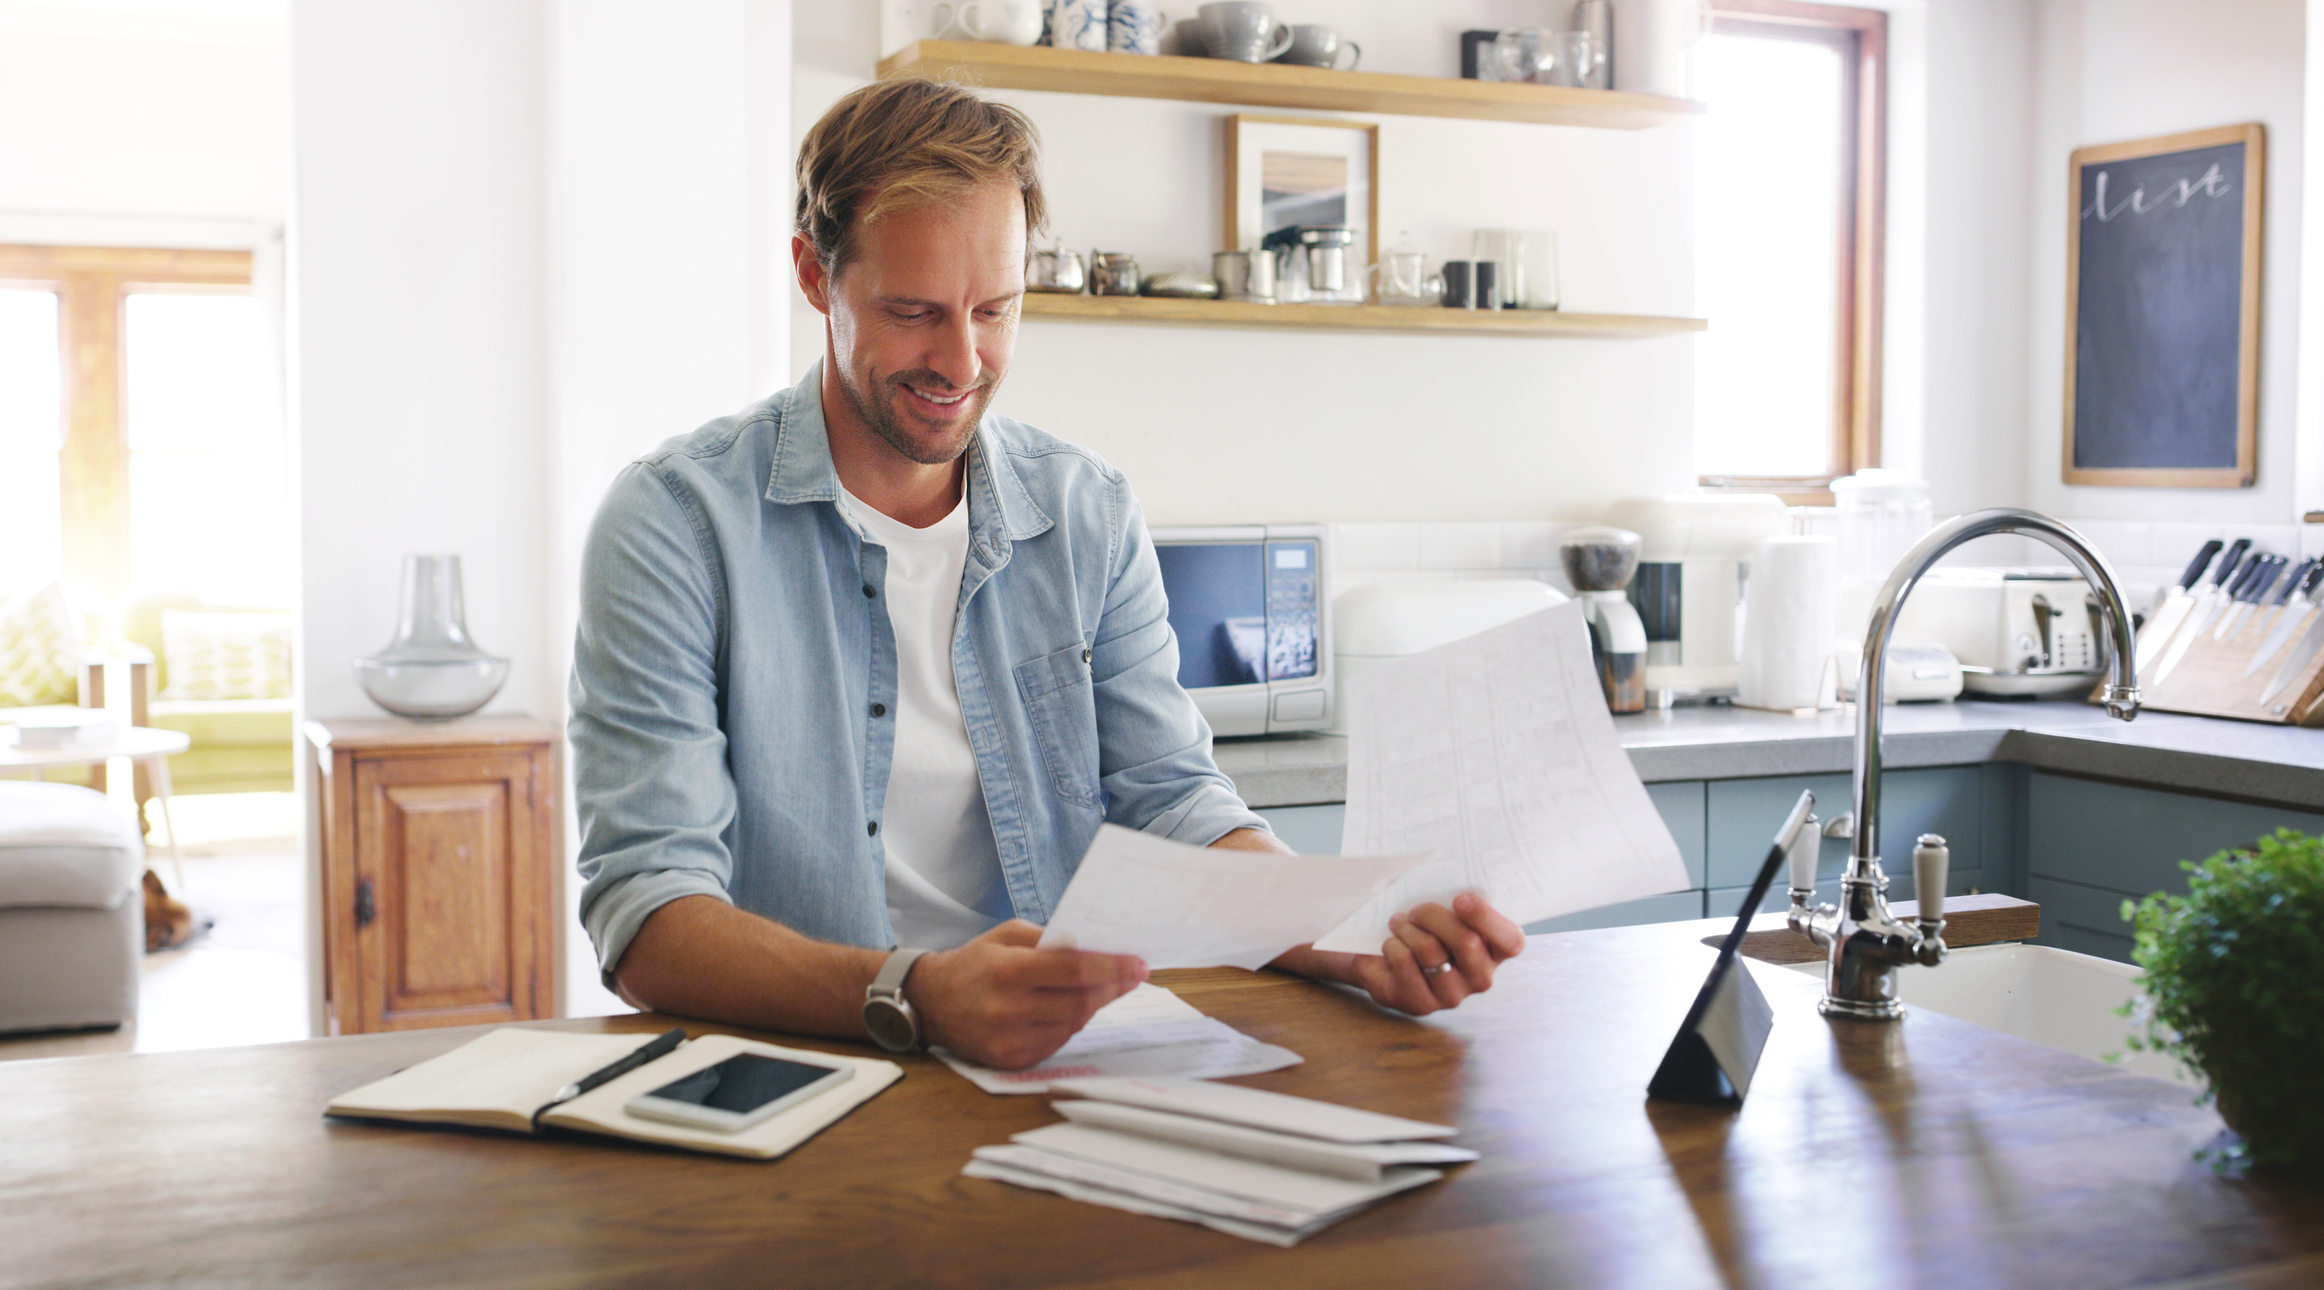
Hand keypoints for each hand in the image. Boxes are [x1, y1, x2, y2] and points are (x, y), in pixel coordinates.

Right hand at [905, 919, 1147, 1069]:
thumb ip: (1049, 940)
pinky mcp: (1011, 1061)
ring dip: (1094, 1006)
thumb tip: (1096, 948)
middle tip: (1133, 976)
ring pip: (1073, 1025)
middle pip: (1081, 1002)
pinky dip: (1071, 1024)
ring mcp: (1009, 1040)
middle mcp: (1008, 1010)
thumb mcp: (1007, 935)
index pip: (1076, 970)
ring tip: (1105, 988)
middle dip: (1113, 987)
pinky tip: (1073, 1008)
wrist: (931, 1002)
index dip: (1113, 967)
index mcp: (1008, 971)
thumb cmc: (974, 962)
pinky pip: (1057, 1042)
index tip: (1139, 963)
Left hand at [1284, 892, 1524, 1015]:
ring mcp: (1452, 995)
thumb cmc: (1421, 926)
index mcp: (1495, 951)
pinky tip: (1391, 944)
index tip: (1460, 898)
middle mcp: (1480, 978)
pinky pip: (1405, 963)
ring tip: (1398, 923)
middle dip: (1434, 915)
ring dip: (1407, 928)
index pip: (1511, 941)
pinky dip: (1392, 945)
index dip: (1488, 919)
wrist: (1381, 957)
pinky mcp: (1421, 1004)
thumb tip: (1447, 871)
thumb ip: (1455, 899)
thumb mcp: (1442, 910)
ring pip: (1431, 950)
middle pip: (1467, 941)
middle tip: (1416, 909)